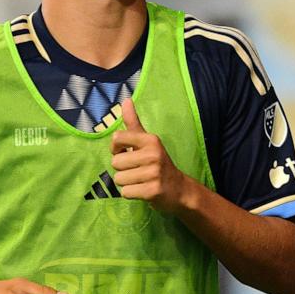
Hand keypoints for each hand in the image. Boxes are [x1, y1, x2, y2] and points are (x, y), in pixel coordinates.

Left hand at [110, 99, 189, 213]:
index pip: (117, 138)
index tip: (126, 152)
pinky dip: (131, 193)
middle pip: (115, 162)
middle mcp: (153, 154)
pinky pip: (126, 192)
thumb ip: (133, 122)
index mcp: (150, 139)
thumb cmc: (157, 162)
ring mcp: (154, 173)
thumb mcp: (147, 141)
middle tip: (137, 170)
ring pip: (119, 179)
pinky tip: (143, 190)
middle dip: (122, 169)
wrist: (179, 189)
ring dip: (126, 182)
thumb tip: (126, 100)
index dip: (116, 149)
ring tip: (140, 180)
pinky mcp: (152, 191)